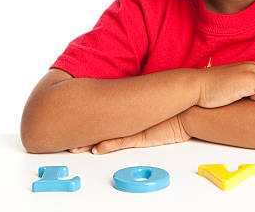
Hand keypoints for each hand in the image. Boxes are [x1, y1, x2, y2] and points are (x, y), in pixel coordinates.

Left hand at [67, 114, 190, 154]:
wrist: (190, 111)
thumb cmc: (176, 111)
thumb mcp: (156, 110)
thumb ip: (143, 108)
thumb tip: (133, 105)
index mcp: (131, 111)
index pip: (104, 115)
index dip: (87, 119)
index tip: (73, 120)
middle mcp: (130, 119)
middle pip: (100, 125)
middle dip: (81, 130)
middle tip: (64, 135)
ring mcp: (135, 128)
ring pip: (106, 135)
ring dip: (89, 141)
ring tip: (73, 147)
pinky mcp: (142, 137)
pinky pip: (121, 142)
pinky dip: (107, 146)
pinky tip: (96, 150)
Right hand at [197, 61, 254, 107]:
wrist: (195, 86)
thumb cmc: (212, 91)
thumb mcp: (235, 85)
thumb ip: (249, 87)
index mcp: (252, 67)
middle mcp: (254, 66)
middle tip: (254, 99)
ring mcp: (252, 70)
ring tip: (248, 98)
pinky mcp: (249, 79)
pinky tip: (246, 98)